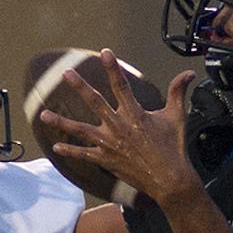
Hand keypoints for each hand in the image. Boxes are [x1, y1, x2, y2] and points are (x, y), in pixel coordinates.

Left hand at [40, 53, 204, 206]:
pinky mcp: (106, 160)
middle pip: (94, 102)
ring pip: (80, 130)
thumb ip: (178, 92)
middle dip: (79, 86)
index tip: (105, 52)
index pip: (121, 85)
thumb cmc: (173, 147)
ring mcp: (109, 144)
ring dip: (61, 122)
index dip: (112, 67)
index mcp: (135, 114)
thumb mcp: (176, 116)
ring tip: (43, 115)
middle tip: (66, 74)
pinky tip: (56, 147)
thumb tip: (189, 74)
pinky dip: (70, 152)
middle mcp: (118, 126)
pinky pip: (84, 155)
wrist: (170, 179)